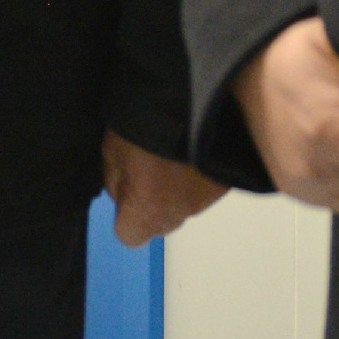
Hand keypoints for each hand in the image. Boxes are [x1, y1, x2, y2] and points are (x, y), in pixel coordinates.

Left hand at [97, 131, 226, 246]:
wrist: (192, 102)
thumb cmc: (144, 127)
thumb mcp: (112, 149)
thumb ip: (115, 180)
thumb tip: (123, 194)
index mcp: (149, 211)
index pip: (130, 236)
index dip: (124, 216)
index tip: (126, 191)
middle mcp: (180, 214)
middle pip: (160, 224)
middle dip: (152, 204)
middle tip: (147, 168)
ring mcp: (207, 199)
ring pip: (183, 206)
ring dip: (176, 189)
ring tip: (171, 155)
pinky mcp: (226, 182)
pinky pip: (204, 189)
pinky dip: (197, 176)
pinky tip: (191, 150)